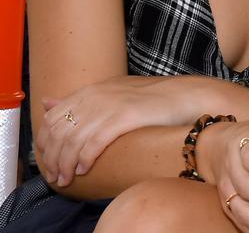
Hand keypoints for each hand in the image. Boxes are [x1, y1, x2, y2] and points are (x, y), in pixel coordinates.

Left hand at [37, 76, 197, 185]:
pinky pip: (94, 143)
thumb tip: (47, 102)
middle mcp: (95, 96)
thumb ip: (80, 100)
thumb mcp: (111, 91)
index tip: (47, 161)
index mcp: (90, 90)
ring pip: (73, 140)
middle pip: (59, 132)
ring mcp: (109, 106)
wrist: (184, 95)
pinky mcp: (124, 118)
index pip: (51, 118)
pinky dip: (84, 159)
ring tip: (67, 178)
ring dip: (65, 164)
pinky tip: (84, 169)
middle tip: (56, 176)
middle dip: (52, 158)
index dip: (44, 143)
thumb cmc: (151, 98)